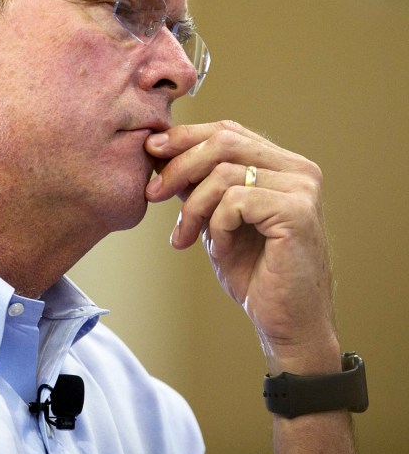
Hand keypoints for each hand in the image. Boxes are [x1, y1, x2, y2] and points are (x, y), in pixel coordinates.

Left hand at [144, 120, 339, 373]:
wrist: (285, 323)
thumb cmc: (253, 272)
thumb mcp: (216, 217)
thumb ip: (199, 184)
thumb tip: (159, 149)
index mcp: (283, 164)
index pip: (226, 131)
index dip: (184, 138)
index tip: (150, 152)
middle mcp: (299, 169)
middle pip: (223, 141)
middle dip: (179, 165)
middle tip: (153, 193)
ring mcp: (302, 189)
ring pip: (223, 172)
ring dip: (193, 207)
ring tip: (186, 236)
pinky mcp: (297, 213)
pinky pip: (235, 201)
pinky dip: (216, 225)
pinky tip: (219, 249)